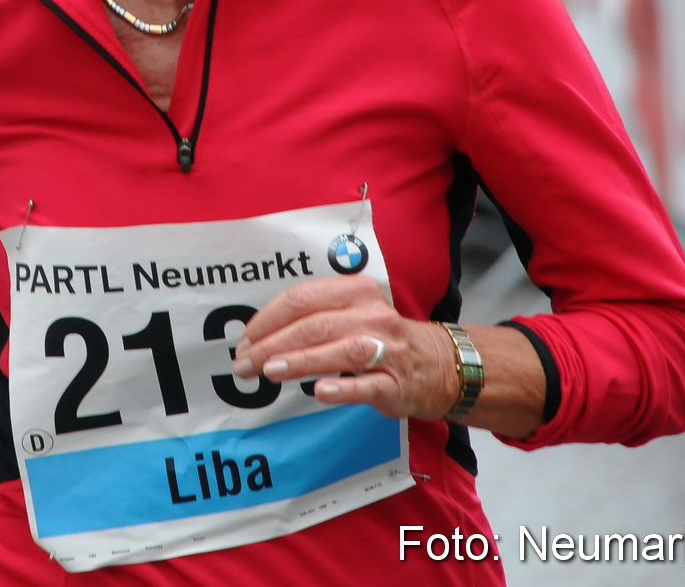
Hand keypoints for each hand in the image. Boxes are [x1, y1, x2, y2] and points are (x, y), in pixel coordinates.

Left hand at [231, 277, 457, 420]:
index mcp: (354, 292)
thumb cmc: (380, 338)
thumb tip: (258, 335)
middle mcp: (371, 315)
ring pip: (338, 351)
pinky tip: (319, 392)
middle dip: (272, 346)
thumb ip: (312, 317)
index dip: (266, 320)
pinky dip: (343, 387)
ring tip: (270, 372)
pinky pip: (368, 384)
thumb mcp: (351, 313)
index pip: (300, 299)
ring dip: (300, 361)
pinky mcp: (397, 382)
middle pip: (313, 326)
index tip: (243, 341)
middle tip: (245, 365)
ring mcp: (387, 348)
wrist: (440, 364)